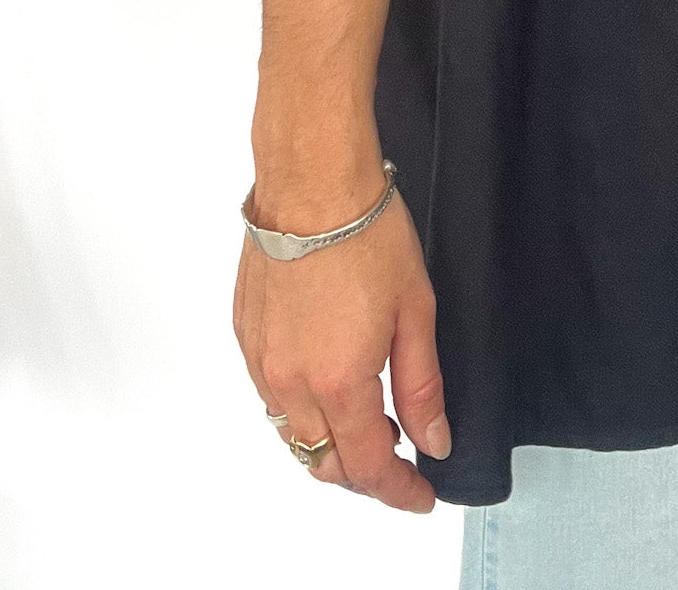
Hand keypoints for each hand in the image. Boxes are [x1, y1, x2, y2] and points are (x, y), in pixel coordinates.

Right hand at [234, 150, 450, 511]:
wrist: (311, 181)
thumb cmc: (366, 233)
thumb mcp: (415, 312)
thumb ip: (422, 386)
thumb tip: (433, 440)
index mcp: (338, 381)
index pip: (367, 466)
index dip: (398, 490)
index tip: (421, 495)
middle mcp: (290, 381)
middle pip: (324, 460)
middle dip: (363, 473)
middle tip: (400, 460)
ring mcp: (261, 360)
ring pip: (293, 433)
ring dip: (329, 442)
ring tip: (370, 421)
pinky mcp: (245, 335)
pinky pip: (271, 395)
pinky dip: (300, 406)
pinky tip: (329, 382)